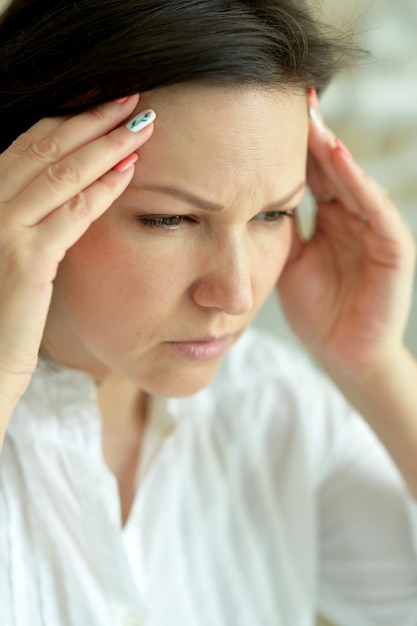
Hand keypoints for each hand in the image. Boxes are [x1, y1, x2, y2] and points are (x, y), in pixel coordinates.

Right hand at [0, 95, 153, 405]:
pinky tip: (130, 171)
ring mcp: (1, 229)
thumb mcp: (6, 253)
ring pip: (61, 172)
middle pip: (45, 146)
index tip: (101, 101)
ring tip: (141, 123)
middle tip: (131, 97)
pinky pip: (71, 214)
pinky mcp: (25, 260)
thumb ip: (29, 221)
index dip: (68, 119)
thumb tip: (63, 196)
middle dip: (92, 118)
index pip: (29, 145)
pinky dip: (102, 189)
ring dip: (106, 144)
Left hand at [278, 89, 415, 374]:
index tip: (265, 118)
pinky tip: (338, 157)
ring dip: (332, 150)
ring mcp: (374, 230)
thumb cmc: (316, 311)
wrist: (342, 354)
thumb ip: (277, 229)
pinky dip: (358, 182)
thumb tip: (243, 196)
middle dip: (311, 137)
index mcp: (329, 220)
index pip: (309, 175)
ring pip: (353, 181)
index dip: (290, 149)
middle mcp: (352, 217)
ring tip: (310, 119)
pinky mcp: (393, 249)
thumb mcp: (288, 262)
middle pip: (330, 169)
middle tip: (291, 101)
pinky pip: (375, 209)